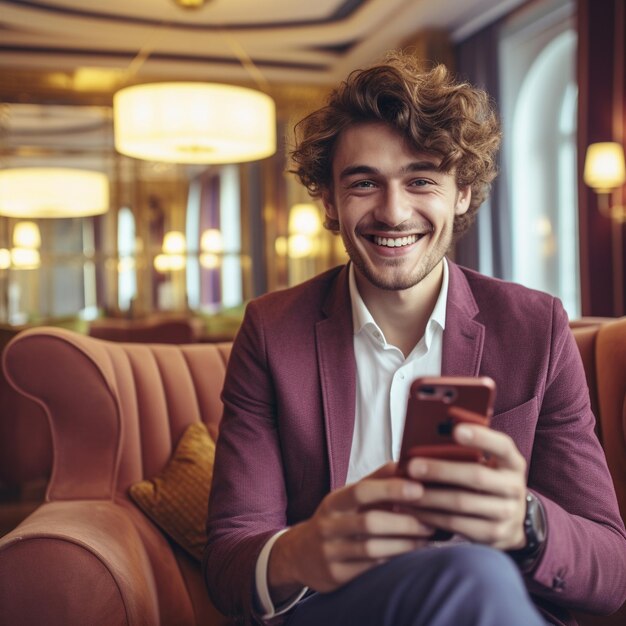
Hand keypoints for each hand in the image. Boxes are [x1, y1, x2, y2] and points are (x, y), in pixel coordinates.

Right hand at [268, 463, 433, 598]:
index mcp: (334, 502)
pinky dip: (394, 560)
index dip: (391, 489)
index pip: (362, 491)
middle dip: (405, 522)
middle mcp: (329, 525)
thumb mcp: (348, 497)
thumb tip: (406, 462)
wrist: (299, 554)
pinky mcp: (336, 575)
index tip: (419, 488)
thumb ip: (376, 481)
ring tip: (427, 537)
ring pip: (372, 548)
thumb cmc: (336, 519)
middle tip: (432, 520)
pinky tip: (411, 554)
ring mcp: (330, 552)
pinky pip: (370, 568)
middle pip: (370, 522)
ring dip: (404, 543)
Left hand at [404, 422, 527, 549]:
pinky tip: (414, 508)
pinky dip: (431, 515)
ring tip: (406, 489)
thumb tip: (432, 433)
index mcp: (513, 463)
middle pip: (476, 476)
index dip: (480, 437)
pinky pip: (456, 524)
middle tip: (413, 467)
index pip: (501, 446)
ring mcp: (507, 514)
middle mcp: (514, 487)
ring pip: (461, 503)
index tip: (456, 430)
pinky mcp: (493, 535)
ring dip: (429, 496)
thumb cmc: (488, 481)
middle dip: (441, 470)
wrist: (512, 521)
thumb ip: (468, 450)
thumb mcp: (489, 463)